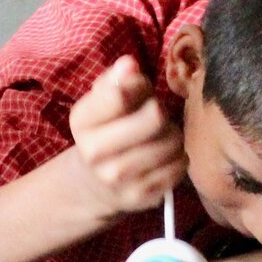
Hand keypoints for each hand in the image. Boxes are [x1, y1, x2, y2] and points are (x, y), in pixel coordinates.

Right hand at [62, 56, 184, 219]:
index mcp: (82, 121)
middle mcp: (94, 151)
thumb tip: (129, 65)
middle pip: (155, 118)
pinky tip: (165, 156)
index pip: (121, 93)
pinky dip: (179, 157)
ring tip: (161, 137)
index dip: (140, 86)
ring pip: (171, 142)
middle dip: (161, 111)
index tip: (139, 91)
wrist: (95, 183)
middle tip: (154, 117)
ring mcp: (118, 178)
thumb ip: (116, 78)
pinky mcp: (141, 196)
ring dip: (173, 135)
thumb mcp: (101, 100)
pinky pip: (179, 166)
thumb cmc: (107, 129)